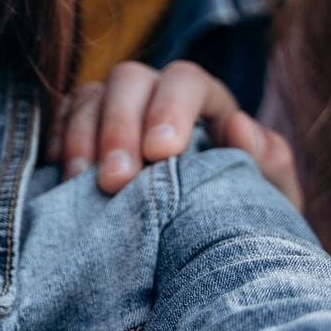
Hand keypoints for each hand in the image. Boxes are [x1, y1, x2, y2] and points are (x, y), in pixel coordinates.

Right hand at [49, 60, 301, 207]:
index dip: (170, 107)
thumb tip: (240, 126)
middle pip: (130, 79)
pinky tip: (63, 175)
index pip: (186, 80)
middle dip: (119, 127)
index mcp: (207, 103)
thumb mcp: (272, 197)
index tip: (160, 153)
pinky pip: (61, 117)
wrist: (209, 251)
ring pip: (90, 97)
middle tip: (116, 182)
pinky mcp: (82, 130)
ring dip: (83, 139)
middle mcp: (157, 95)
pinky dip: (59, 140)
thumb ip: (270, 162)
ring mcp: (116, 110)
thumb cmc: (243, 216)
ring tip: (83, 186)